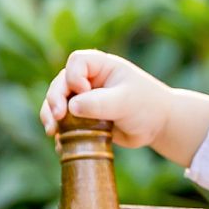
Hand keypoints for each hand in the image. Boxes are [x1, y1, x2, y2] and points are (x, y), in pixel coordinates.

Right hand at [40, 50, 171, 147]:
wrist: (159, 125)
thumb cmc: (147, 105)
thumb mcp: (126, 102)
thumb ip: (100, 103)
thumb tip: (71, 108)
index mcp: (101, 66)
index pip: (77, 62)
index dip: (74, 77)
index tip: (84, 92)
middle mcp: (89, 80)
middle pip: (60, 84)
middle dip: (53, 100)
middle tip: (56, 118)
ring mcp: (84, 99)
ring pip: (57, 104)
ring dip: (50, 116)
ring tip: (52, 132)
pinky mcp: (83, 118)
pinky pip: (64, 123)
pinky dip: (60, 133)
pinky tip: (60, 146)